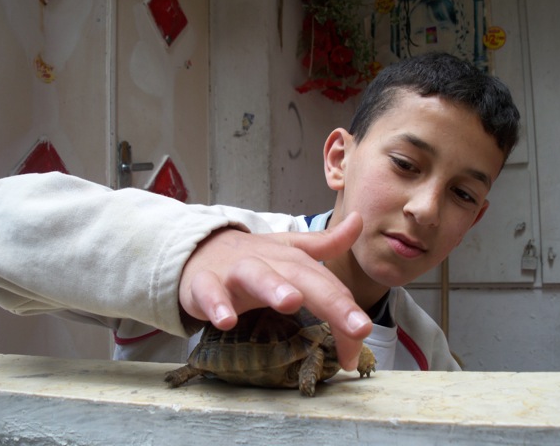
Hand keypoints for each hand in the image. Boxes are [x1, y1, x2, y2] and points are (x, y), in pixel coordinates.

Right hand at [178, 212, 371, 370]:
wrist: (197, 249)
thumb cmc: (251, 258)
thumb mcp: (290, 250)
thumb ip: (326, 242)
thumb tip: (359, 220)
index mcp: (292, 260)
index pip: (327, 284)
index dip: (348, 312)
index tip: (362, 339)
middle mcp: (268, 262)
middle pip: (302, 276)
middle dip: (332, 300)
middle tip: (357, 326)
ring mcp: (235, 271)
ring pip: (256, 275)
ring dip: (273, 286)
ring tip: (291, 301)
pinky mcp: (204, 283)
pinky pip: (208, 292)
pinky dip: (216, 304)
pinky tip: (226, 320)